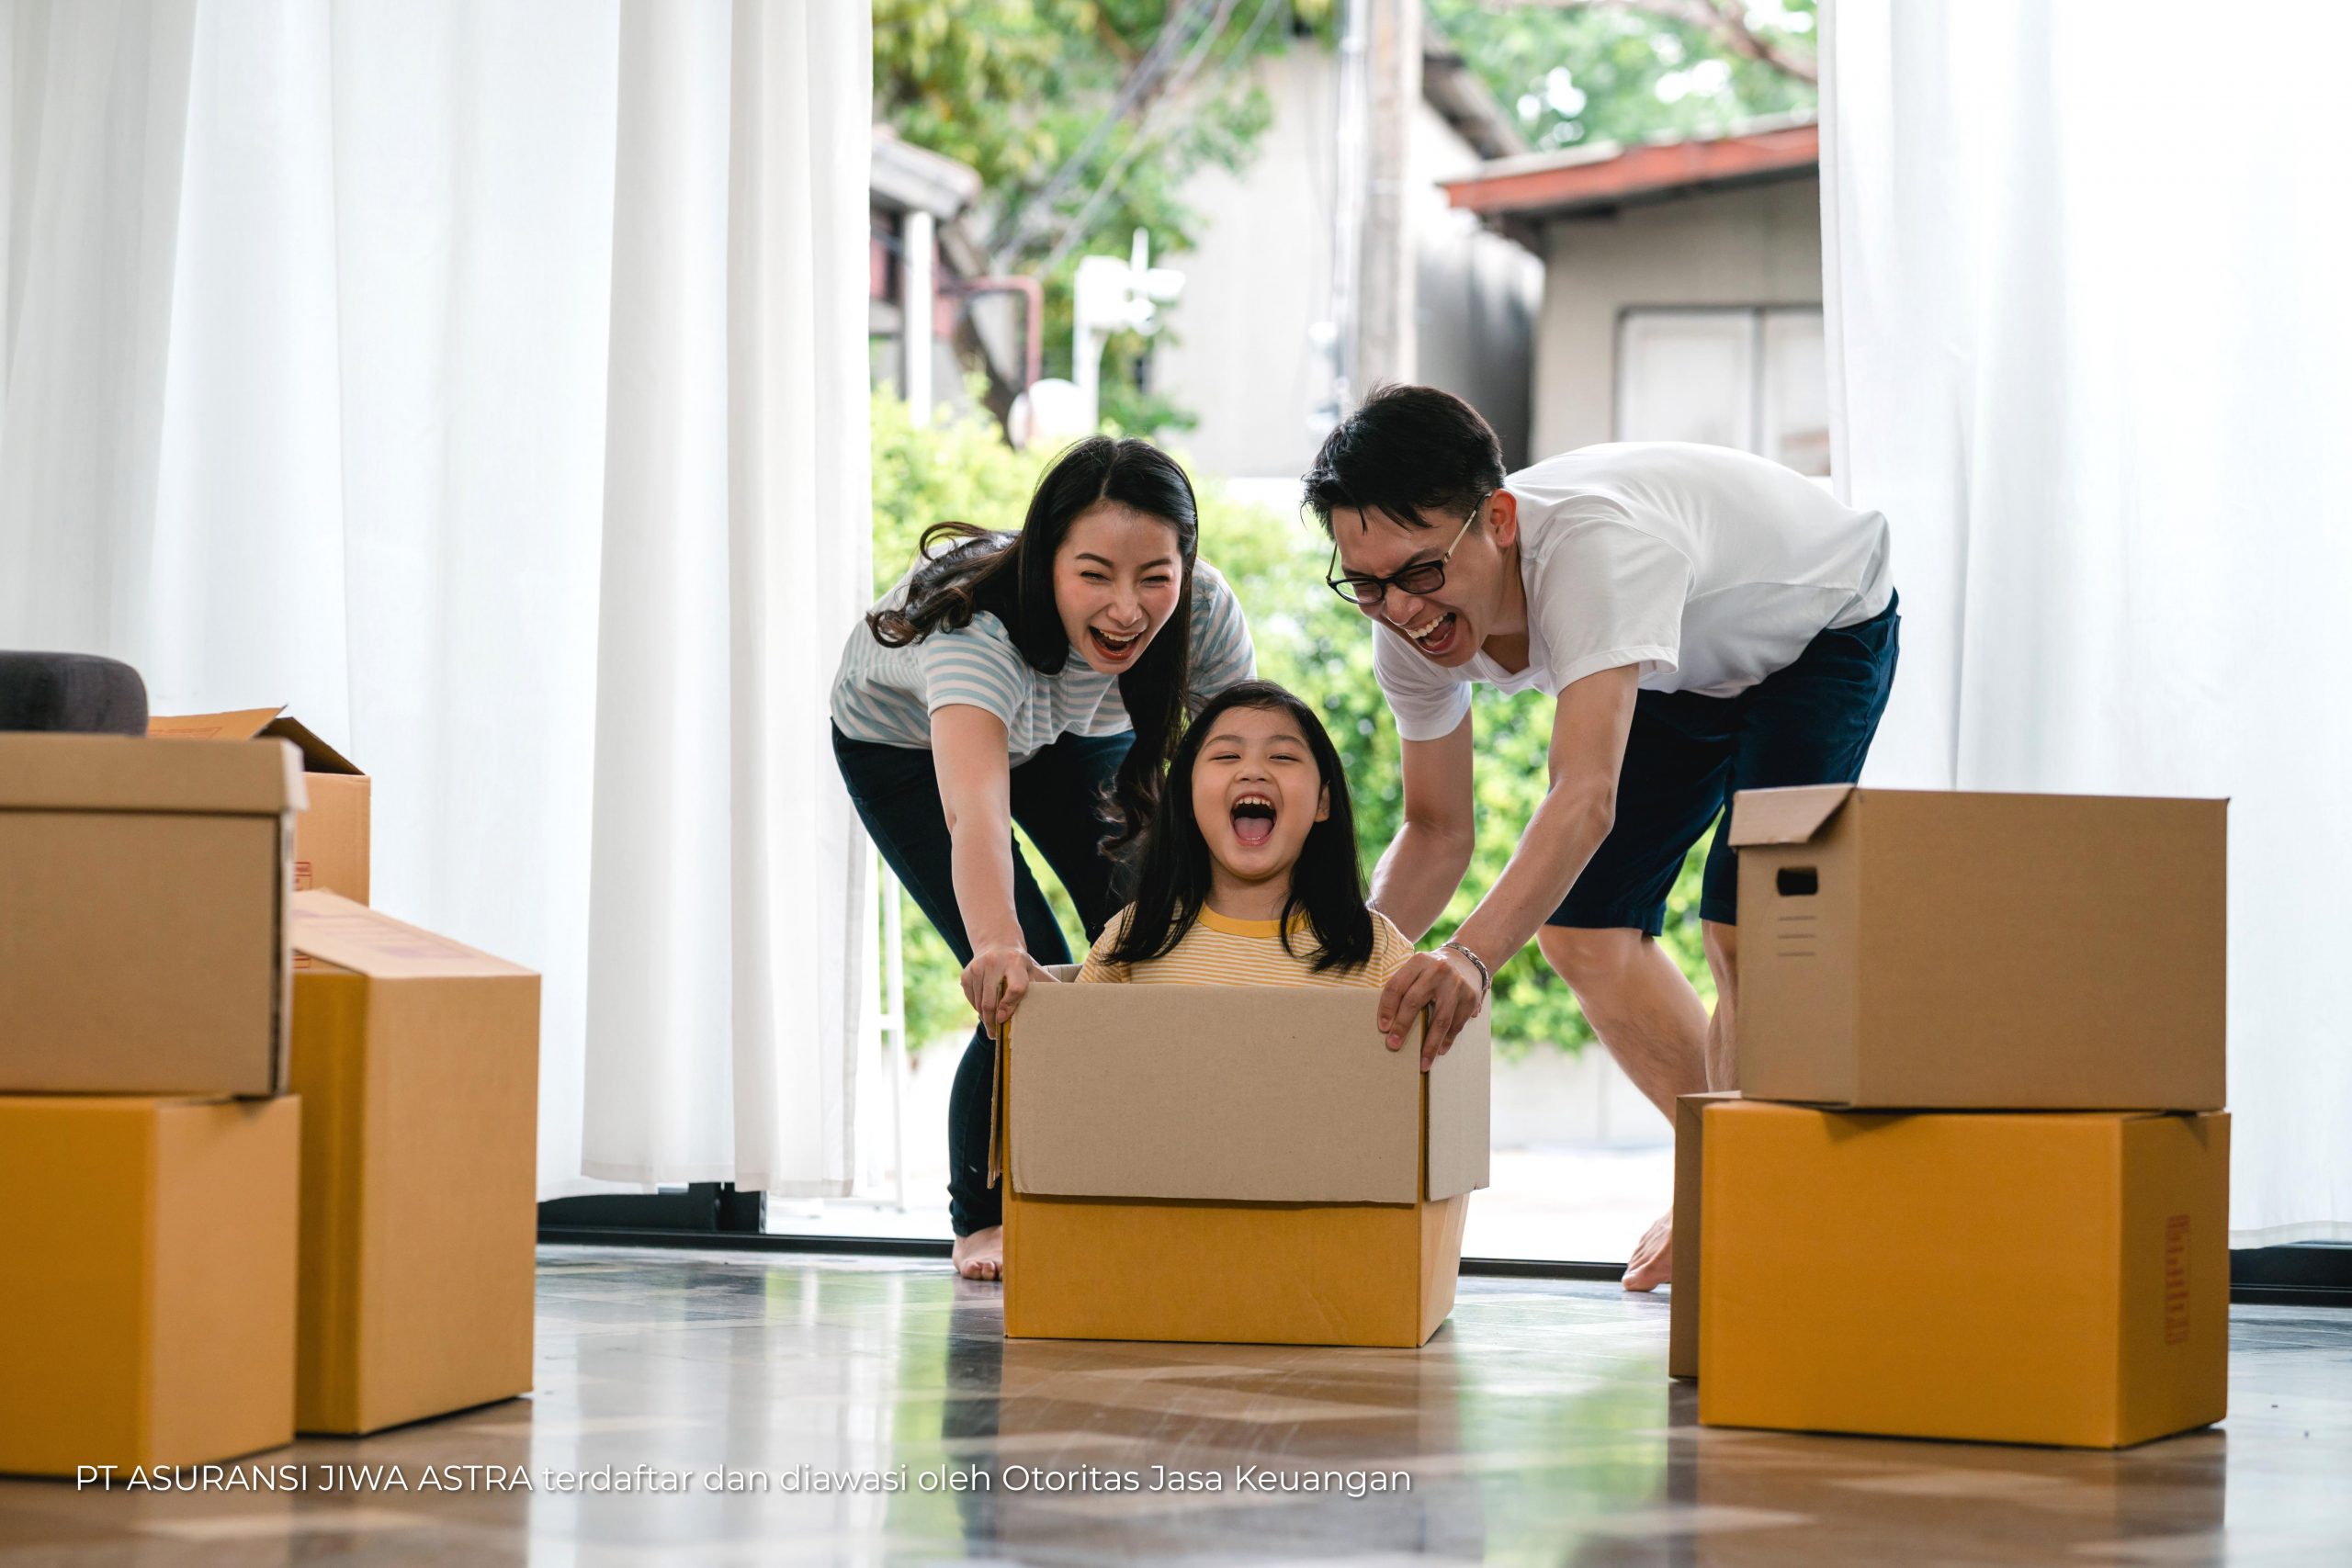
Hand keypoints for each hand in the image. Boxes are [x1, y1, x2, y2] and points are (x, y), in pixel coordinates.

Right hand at [962, 944, 1052, 1031]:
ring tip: (991, 1024)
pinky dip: (977, 1007)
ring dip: (985, 1017)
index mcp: (1016, 962)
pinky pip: (971, 999)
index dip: (1010, 1006)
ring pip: (979, 1003)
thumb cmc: (1019, 964)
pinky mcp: (966, 974)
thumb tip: (1053, 1008)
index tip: (1004, 1020)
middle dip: (992, 1021)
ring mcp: (977, 968)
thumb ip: (1037, 988)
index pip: (1015, 988)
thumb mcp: (1031, 971)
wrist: (997, 943)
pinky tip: (984, 1009)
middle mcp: (994, 963)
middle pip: (991, 1000)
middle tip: (995, 1034)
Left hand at [1378, 947, 1485, 1070]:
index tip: (1382, 1028)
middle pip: (1414, 1002)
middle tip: (1393, 1045)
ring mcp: (1456, 985)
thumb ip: (1403, 986)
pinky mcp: (1471, 998)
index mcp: (1418, 962)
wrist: (1466, 960)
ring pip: (1440, 1020)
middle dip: (1402, 1027)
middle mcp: (1437, 971)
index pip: (1397, 986)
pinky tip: (1439, 1051)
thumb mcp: (1417, 968)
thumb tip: (1386, 1020)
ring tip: (1422, 1063)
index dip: (1387, 1008)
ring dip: (1429, 1044)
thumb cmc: (1432, 970)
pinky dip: (1447, 1040)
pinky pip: (1457, 1025)